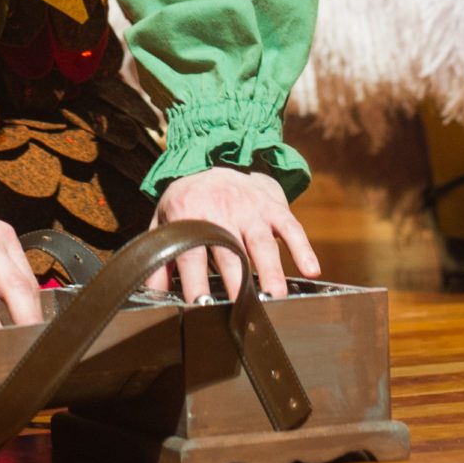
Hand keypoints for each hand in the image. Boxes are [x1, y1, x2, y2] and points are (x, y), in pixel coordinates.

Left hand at [145, 167, 320, 301]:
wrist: (212, 154)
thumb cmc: (187, 200)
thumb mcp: (164, 221)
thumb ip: (159, 258)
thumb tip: (152, 294)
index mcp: (189, 214)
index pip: (190, 253)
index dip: (195, 280)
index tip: (200, 306)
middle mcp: (221, 210)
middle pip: (229, 250)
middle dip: (236, 280)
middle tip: (242, 308)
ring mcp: (249, 207)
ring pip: (261, 241)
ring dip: (270, 269)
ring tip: (275, 296)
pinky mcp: (272, 205)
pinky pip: (290, 226)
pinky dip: (302, 247)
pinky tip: (310, 269)